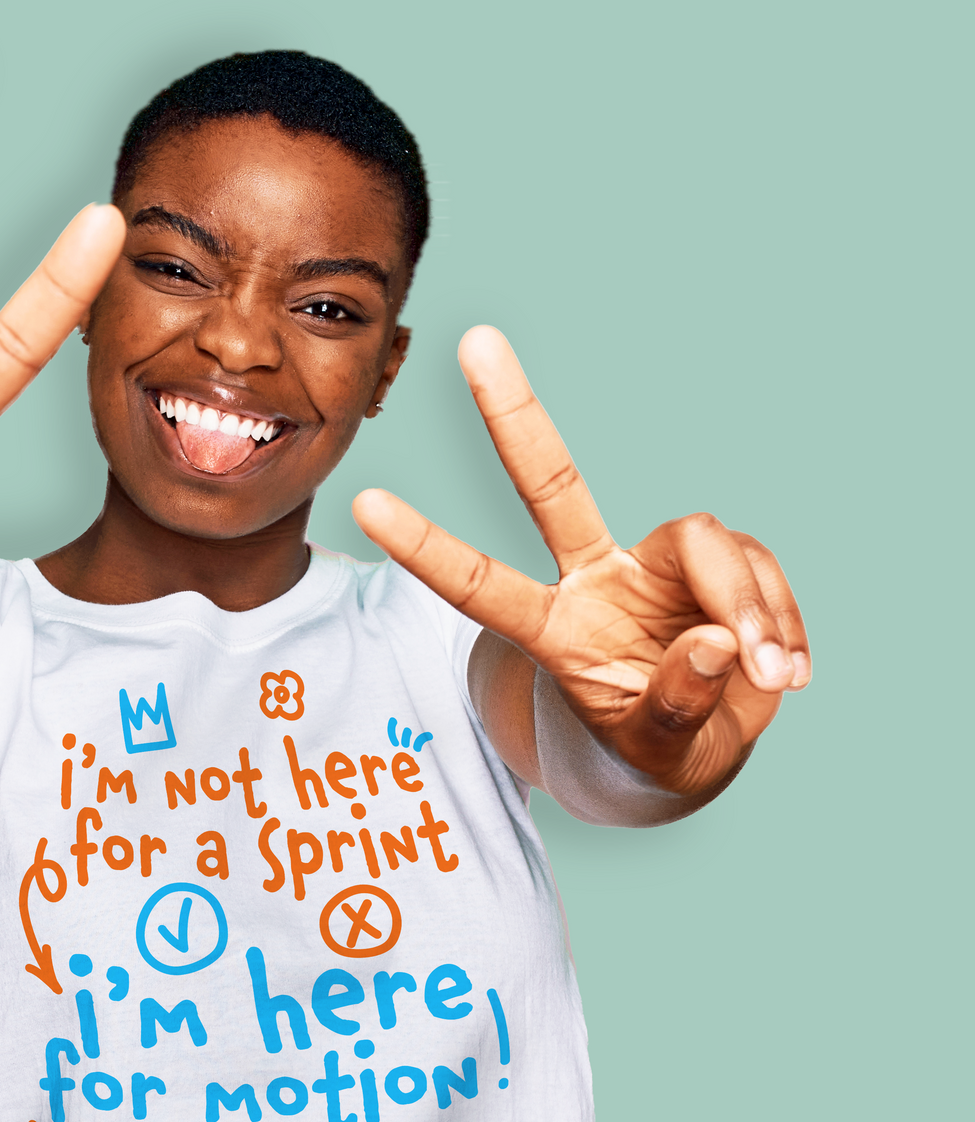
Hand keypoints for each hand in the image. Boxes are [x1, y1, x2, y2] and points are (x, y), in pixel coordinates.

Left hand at [352, 326, 809, 795]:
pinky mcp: (718, 564)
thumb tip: (713, 642)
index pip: (480, 586)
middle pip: (551, 484)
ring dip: (750, 608)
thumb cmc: (655, 752)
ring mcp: (655, 566)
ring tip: (776, 676)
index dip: (427, 548)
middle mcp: (595, 580)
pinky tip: (787, 669)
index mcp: (555, 632)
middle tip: (473, 340)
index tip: (364, 504)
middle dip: (513, 414)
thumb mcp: (656, 752)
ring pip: (707, 542)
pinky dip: (781, 621)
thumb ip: (674, 706)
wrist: (706, 750)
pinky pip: (757, 569)